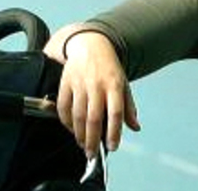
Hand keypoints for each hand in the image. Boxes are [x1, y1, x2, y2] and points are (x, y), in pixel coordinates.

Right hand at [44, 27, 140, 157]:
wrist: (89, 44)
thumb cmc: (108, 67)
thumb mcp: (123, 84)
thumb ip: (129, 107)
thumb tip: (135, 127)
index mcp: (114, 85)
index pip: (116, 113)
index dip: (114, 132)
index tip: (113, 147)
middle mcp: (97, 85)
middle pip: (94, 118)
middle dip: (93, 140)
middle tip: (92, 154)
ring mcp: (79, 83)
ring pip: (77, 115)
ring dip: (79, 134)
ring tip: (83, 145)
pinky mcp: (65, 82)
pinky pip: (63, 107)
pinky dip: (65, 122)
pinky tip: (71, 129)